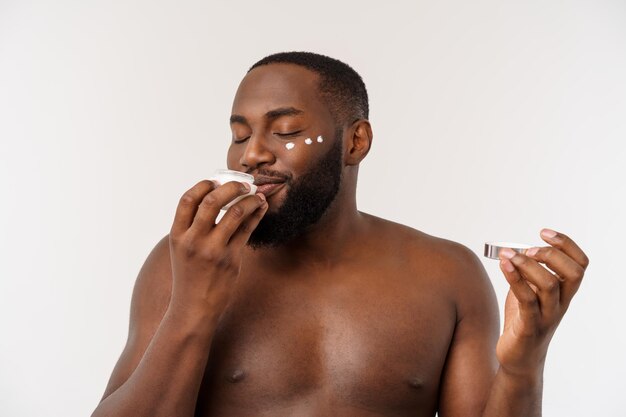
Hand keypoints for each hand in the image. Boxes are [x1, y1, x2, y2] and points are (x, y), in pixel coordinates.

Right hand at [168, 179, 267, 316]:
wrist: (194, 308)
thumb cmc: (190, 276)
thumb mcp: (181, 249)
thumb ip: (192, 227)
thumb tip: (214, 198)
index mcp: (178, 235)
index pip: (188, 199)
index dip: (204, 185)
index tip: (216, 180)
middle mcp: (194, 240)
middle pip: (213, 201)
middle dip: (232, 187)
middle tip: (243, 184)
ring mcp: (213, 250)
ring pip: (235, 213)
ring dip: (250, 199)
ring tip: (257, 195)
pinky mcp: (231, 259)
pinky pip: (247, 230)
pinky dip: (256, 215)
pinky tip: (261, 208)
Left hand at [495, 229, 588, 376]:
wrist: (519, 357)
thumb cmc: (524, 321)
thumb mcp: (528, 291)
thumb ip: (528, 272)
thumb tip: (518, 249)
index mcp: (564, 292)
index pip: (580, 264)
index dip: (566, 244)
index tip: (544, 233)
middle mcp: (560, 303)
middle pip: (573, 273)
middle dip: (552, 254)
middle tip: (528, 249)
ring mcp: (547, 315)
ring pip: (549, 285)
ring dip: (527, 264)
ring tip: (508, 255)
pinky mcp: (530, 326)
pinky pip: (526, 300)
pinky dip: (514, 278)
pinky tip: (504, 265)